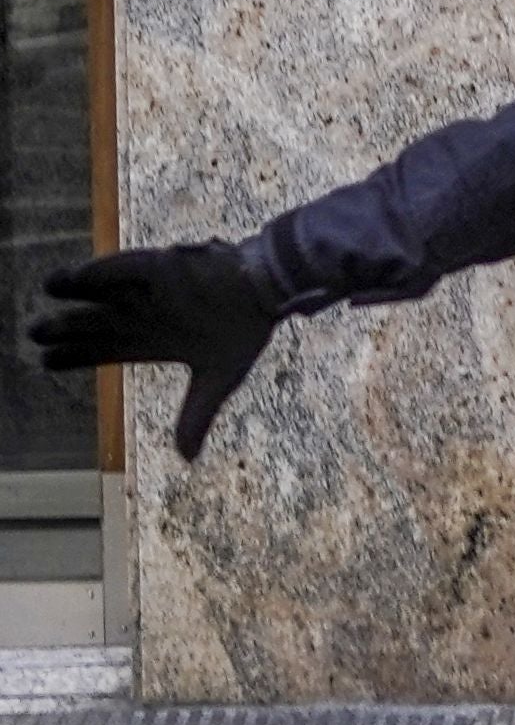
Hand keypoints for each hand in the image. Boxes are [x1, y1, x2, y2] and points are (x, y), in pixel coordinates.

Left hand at [30, 242, 282, 459]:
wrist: (271, 293)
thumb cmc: (244, 329)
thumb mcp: (219, 379)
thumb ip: (197, 415)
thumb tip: (187, 457)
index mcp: (155, 341)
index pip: (105, 351)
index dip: (76, 356)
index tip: (48, 363)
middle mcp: (144, 314)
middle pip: (95, 323)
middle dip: (64, 329)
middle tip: (34, 333)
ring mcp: (149, 291)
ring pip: (102, 293)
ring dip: (74, 291)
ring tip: (48, 288)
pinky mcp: (162, 266)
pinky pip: (124, 268)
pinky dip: (98, 273)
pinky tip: (73, 278)